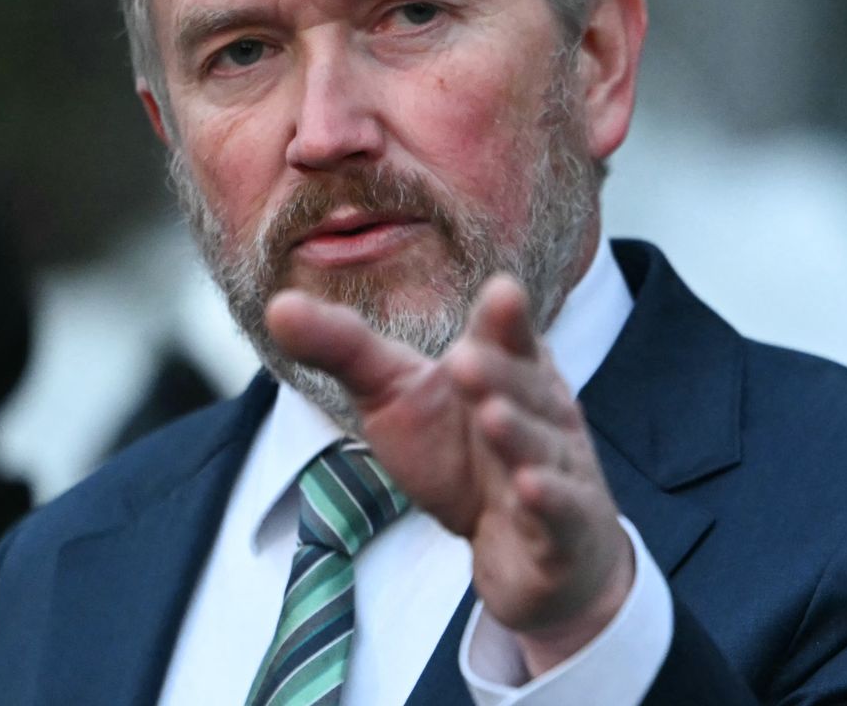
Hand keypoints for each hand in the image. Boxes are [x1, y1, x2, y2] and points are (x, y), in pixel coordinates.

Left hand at [265, 273, 633, 675]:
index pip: (510, 341)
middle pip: (524, 390)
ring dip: (520, 434)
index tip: (500, 292)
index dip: (506, 322)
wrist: (521, 553)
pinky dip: (552, 501)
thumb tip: (277, 305)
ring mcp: (562, 472)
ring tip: (491, 415)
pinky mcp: (568, 533)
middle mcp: (545, 415)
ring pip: (542, 449)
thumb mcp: (395, 397)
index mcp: (513, 372)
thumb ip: (346, 348)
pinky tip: (531, 488)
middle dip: (498, 375)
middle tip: (463, 359)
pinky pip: (563, 514)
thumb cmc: (460, 458)